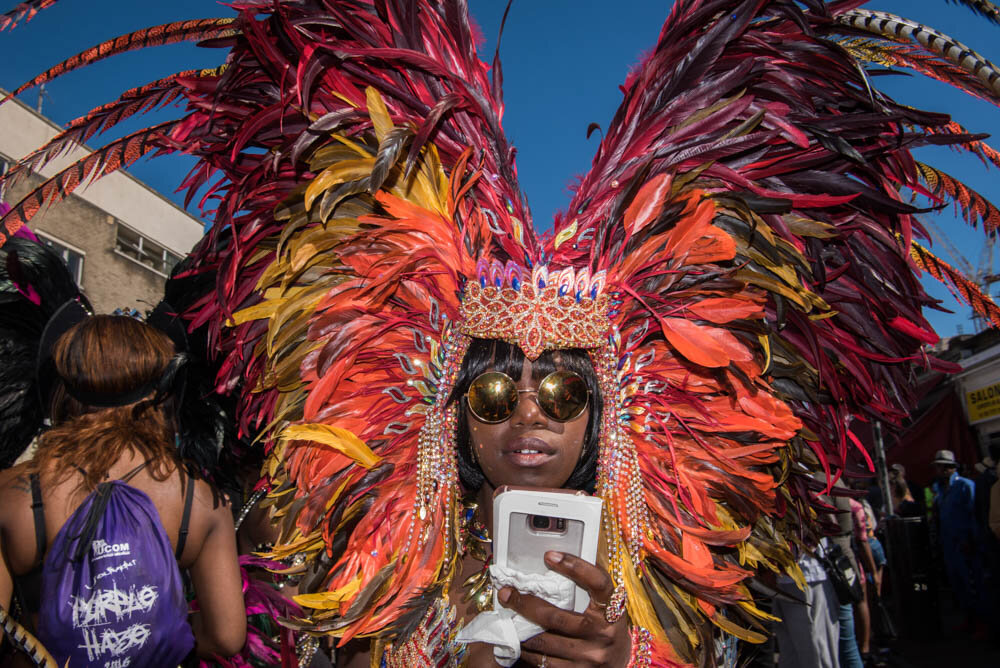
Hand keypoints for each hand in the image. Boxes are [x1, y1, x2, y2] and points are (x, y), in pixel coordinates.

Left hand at [498, 551, 630, 667]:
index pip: (597, 582)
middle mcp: (602, 634)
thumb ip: (589, 587)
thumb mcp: (607, 606)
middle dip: (525, 604)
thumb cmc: (609, 626)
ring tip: (509, 616)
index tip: (549, 556)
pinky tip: (519, 640)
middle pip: (556, 617)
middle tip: (506, 593)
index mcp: (613, 610)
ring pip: (544, 641)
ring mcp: (589, 657)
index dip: (575, 566)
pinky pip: (544, 662)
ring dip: (521, 629)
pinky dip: (528, 651)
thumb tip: (555, 561)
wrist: (623, 662)